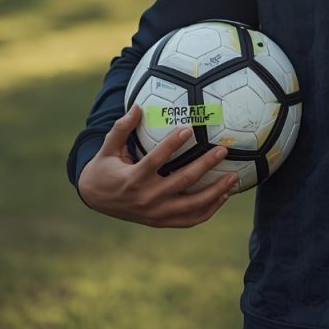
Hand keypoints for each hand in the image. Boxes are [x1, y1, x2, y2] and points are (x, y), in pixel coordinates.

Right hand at [77, 104, 238, 226]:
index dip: (173, 144)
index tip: (190, 128)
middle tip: (222, 150)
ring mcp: (156, 213)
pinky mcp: (161, 222)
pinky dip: (209, 209)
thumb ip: (121, 128)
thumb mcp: (107, 148)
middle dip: (205, 165)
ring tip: (234, 177)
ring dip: (215, 191)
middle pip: (182, 181)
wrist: (95, 199)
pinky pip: (190, 219)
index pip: (156, 160)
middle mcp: (146, 198)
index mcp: (132, 178)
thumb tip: (137, 106)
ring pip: (192, 205)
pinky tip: (223, 196)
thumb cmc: (104, 168)